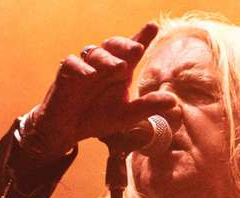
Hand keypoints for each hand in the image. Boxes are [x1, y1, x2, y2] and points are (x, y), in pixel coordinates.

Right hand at [24, 22, 176, 162]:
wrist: (68, 129)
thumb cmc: (99, 117)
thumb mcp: (127, 115)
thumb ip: (147, 106)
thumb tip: (173, 100)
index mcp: (121, 70)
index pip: (132, 49)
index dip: (142, 36)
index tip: (153, 26)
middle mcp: (104, 65)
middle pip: (114, 45)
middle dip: (125, 44)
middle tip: (138, 48)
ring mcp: (85, 67)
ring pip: (95, 53)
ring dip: (107, 59)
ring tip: (120, 67)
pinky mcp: (66, 75)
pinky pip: (71, 64)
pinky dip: (81, 68)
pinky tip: (90, 75)